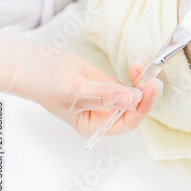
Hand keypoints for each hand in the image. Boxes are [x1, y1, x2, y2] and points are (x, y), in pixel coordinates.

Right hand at [0, 27, 162, 136]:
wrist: (36, 65)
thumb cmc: (48, 84)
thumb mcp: (76, 91)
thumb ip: (103, 95)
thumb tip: (130, 100)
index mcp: (96, 125)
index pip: (126, 122)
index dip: (141, 108)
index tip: (148, 90)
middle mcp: (105, 116)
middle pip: (135, 110)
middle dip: (146, 94)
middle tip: (153, 78)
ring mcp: (110, 100)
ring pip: (136, 95)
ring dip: (144, 82)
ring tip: (145, 67)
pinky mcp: (111, 85)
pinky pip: (130, 83)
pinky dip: (137, 74)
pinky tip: (139, 64)